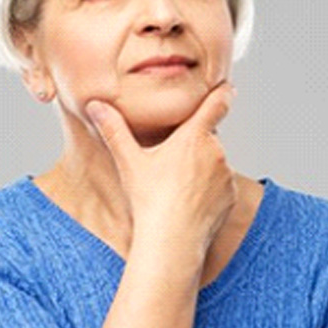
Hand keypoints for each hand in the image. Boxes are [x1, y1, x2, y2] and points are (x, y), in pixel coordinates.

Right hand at [84, 80, 237, 258]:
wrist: (172, 240)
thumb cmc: (151, 201)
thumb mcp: (129, 161)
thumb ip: (114, 129)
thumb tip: (95, 105)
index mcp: (194, 136)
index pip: (217, 104)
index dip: (222, 92)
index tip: (226, 86)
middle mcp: (216, 151)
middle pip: (208, 138)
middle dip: (194, 144)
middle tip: (171, 163)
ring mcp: (226, 175)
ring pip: (215, 163)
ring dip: (202, 168)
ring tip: (177, 187)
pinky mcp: (231, 197)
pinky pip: (221, 186)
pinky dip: (209, 190)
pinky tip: (188, 202)